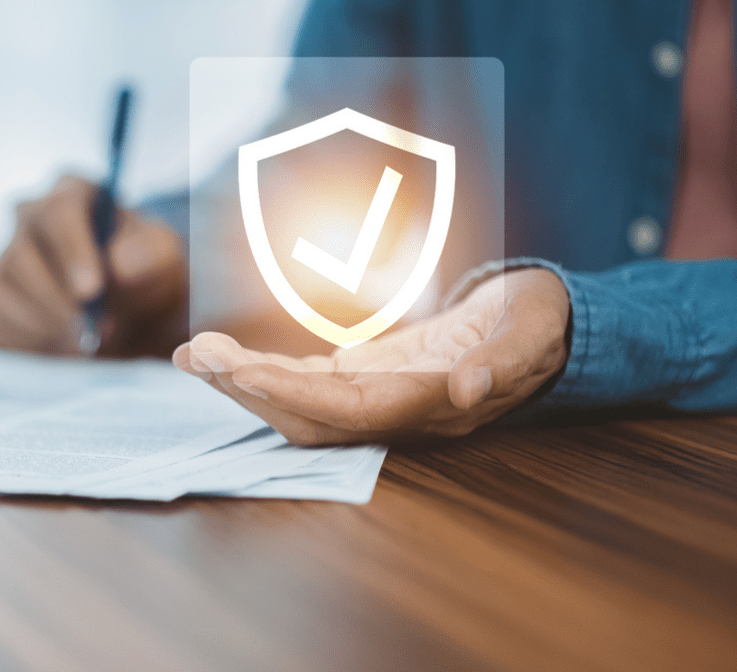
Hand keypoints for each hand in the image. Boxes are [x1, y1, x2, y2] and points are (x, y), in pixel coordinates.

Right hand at [0, 174, 186, 355]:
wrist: (135, 309)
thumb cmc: (145, 270)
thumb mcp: (163, 256)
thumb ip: (149, 253)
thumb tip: (119, 265)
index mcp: (71, 193)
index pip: (58, 212)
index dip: (71, 252)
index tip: (91, 291)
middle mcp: (27, 219)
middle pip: (19, 255)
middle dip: (56, 301)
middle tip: (94, 331)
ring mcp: (4, 259)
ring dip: (42, 326)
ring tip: (85, 342)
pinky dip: (30, 346)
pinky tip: (64, 347)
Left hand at [173, 267, 569, 443]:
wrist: (542, 326)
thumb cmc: (541, 320)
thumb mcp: (534, 327)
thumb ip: (506, 358)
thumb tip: (469, 390)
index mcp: (433, 404)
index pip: (349, 410)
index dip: (292, 394)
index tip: (238, 371)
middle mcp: (397, 413)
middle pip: (309, 416)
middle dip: (248, 389)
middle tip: (193, 354)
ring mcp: (378, 398)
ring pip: (299, 403)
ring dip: (244, 382)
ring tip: (194, 354)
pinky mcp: (367, 378)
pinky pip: (306, 382)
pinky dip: (264, 370)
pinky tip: (226, 356)